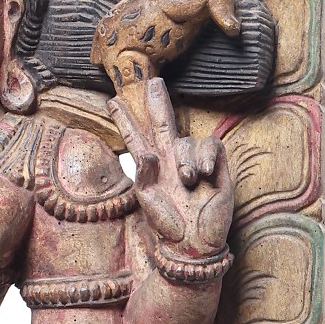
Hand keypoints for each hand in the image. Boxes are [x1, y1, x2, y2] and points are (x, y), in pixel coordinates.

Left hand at [109, 77, 233, 254]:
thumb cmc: (168, 224)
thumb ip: (142, 177)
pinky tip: (202, 175)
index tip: (111, 102)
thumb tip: (146, 154)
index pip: (135, 138)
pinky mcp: (214, 166)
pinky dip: (205, 157)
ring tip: (186, 182)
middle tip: (152, 82)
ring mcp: (193, 161)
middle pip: (163, 122)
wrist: (193, 241)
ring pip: (188, 141)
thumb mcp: (148, 202)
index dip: (124, 121)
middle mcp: (171, 159)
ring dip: (185, 160)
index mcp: (151, 167)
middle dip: (157, 101)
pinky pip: (210, 145)